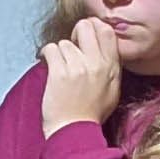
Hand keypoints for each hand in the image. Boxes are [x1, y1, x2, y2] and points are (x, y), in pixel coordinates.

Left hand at [40, 19, 123, 133]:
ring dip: (60, 53)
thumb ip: (111, 66)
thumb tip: (103, 46)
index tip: (85, 37)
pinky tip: (49, 65)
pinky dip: (46, 55)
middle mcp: (97, 64)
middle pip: (86, 26)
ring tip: (61, 68)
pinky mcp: (60, 73)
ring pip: (65, 42)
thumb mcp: (113, 89)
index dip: (93, 27)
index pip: (106, 31)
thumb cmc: (92, 113)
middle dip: (75, 33)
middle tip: (71, 47)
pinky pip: (51, 49)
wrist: (74, 132)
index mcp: (112, 67)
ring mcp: (78, 68)